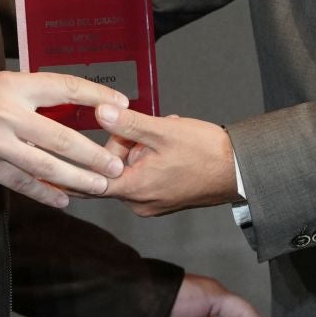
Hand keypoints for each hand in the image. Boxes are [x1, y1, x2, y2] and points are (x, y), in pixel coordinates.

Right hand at [0, 72, 126, 208]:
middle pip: (60, 138)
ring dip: (75, 179)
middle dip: (92, 154)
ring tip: (99, 186)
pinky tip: (64, 201)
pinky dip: (44, 194)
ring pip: (44, 166)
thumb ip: (28, 94)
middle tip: (116, 165)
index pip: (63, 88)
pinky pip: (21, 183)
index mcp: (13, 86)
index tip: (120, 104)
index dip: (95, 97)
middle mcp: (8, 114)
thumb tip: (66, 101)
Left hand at [96, 108, 238, 216]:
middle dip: (126, 145)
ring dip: (141, 150)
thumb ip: (128, 123)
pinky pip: (145, 177)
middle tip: (150, 130)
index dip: (84, 159)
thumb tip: (100, 113)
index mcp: (135, 189)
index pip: (90, 181)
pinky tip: (169, 147)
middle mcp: (140, 203)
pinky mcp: (163, 201)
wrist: (239, 170)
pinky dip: (151, 160)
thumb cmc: (206, 152)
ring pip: (131, 171)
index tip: (76, 151)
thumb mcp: (163, 131)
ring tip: (164, 136)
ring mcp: (152, 204)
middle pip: (114, 169)